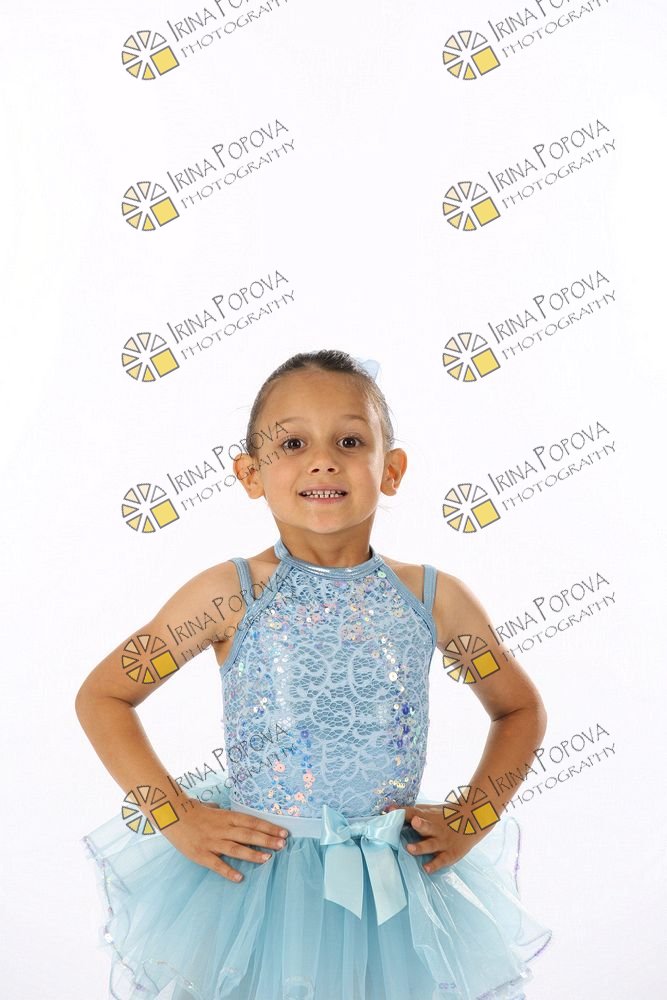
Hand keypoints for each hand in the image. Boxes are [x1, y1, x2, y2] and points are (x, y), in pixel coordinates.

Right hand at [159, 797, 289, 881]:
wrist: (171, 814)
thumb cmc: (192, 810)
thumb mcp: (212, 808)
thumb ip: (223, 812)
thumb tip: (228, 812)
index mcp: (227, 816)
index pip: (252, 822)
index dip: (269, 827)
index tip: (284, 832)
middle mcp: (222, 829)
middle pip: (248, 834)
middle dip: (267, 839)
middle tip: (282, 844)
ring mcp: (212, 842)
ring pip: (236, 848)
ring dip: (252, 854)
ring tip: (268, 858)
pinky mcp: (201, 854)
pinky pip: (216, 864)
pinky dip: (228, 871)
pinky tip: (239, 877)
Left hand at [384, 802, 478, 873]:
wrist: (473, 819)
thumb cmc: (443, 816)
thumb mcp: (429, 811)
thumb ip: (410, 813)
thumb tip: (388, 810)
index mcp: (427, 816)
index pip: (412, 812)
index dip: (401, 811)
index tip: (389, 810)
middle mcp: (434, 828)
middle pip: (426, 826)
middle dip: (419, 824)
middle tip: (413, 822)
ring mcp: (442, 841)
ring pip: (431, 844)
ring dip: (421, 846)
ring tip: (410, 848)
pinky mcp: (450, 853)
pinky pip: (441, 860)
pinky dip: (434, 864)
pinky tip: (426, 868)